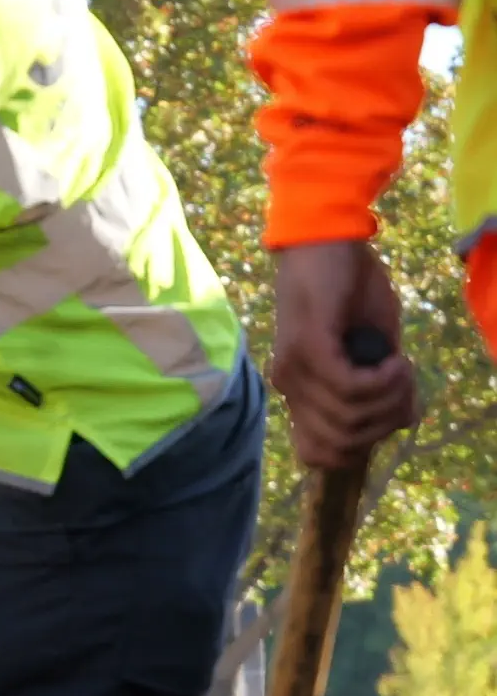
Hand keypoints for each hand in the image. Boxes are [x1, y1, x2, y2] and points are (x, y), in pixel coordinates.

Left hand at [269, 241, 416, 469]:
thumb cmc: (350, 290)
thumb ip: (383, 388)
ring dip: (390, 400)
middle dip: (383, 426)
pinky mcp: (308, 347)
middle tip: (403, 389)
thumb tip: (404, 422)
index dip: (362, 447)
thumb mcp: (375, 348)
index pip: (319, 454)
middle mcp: (290, 386)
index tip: (390, 413)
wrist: (326, 241)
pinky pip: (348, 388)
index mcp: (301, 391)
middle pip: (339, 445)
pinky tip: (396, 360)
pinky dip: (382, 381)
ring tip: (402, 367)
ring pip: (348, 418)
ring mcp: (295, 369)